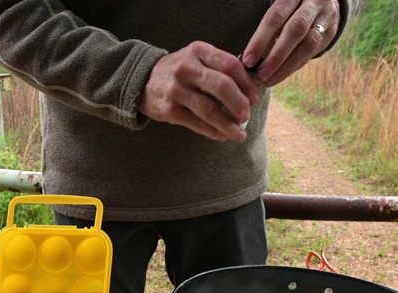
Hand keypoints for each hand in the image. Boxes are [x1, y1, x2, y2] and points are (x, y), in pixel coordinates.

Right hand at [138, 41, 260, 141]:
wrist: (142, 80)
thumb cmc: (178, 71)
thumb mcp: (197, 58)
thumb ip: (219, 67)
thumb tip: (249, 89)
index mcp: (199, 51)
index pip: (230, 65)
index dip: (246, 83)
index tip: (255, 98)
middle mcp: (187, 68)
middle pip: (222, 86)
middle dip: (239, 103)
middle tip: (247, 115)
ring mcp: (176, 89)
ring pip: (209, 109)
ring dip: (228, 124)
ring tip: (240, 134)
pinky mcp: (169, 109)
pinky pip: (196, 123)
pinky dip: (213, 131)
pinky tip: (222, 136)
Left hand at [240, 0, 339, 86]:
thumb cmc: (291, 6)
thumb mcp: (281, 7)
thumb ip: (269, 26)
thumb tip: (250, 56)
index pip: (275, 17)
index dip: (260, 40)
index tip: (248, 60)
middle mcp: (312, 3)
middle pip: (295, 30)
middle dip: (276, 56)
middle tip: (261, 74)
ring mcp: (325, 17)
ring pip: (308, 44)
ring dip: (287, 66)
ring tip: (270, 79)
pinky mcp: (331, 32)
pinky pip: (313, 52)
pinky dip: (295, 65)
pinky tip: (281, 75)